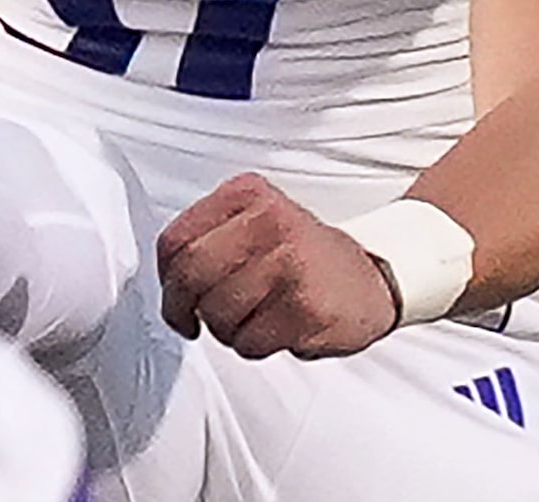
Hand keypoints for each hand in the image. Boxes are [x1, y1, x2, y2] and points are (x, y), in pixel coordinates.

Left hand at [157, 172, 401, 359]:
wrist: (374, 275)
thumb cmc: (300, 254)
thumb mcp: (252, 221)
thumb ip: (206, 237)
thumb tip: (165, 283)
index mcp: (246, 194)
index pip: (175, 240)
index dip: (164, 279)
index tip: (174, 298)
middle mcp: (268, 222)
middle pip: (191, 277)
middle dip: (183, 309)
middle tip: (193, 322)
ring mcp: (290, 265)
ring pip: (218, 314)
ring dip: (225, 330)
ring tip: (252, 318)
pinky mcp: (308, 309)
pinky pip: (250, 343)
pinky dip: (255, 346)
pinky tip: (278, 328)